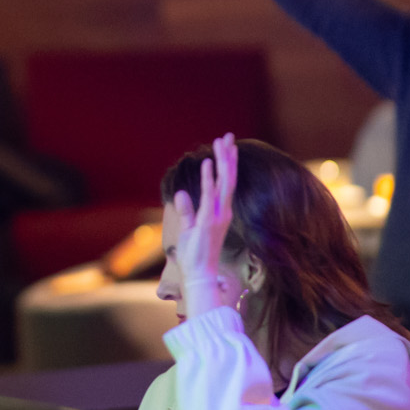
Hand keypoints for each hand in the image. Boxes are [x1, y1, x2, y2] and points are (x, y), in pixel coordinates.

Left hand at [168, 133, 239, 312]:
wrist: (197, 274)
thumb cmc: (194, 254)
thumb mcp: (188, 228)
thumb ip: (186, 210)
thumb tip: (181, 192)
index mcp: (220, 212)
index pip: (226, 183)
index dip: (227, 164)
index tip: (226, 146)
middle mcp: (223, 211)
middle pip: (228, 178)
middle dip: (228, 156)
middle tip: (228, 135)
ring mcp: (218, 216)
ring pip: (224, 183)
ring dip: (223, 161)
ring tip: (222, 142)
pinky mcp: (208, 222)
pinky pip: (209, 196)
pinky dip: (208, 179)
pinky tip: (208, 163)